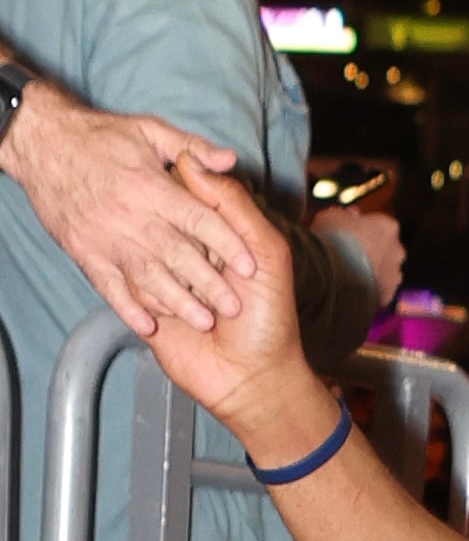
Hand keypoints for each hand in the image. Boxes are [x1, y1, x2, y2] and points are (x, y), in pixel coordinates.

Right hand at [1, 83, 252, 338]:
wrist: (36, 140)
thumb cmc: (97, 135)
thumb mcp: (147, 129)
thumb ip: (190, 146)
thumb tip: (229, 160)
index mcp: (151, 185)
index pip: (198, 218)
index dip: (226, 241)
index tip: (249, 264)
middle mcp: (130, 215)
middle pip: (177, 253)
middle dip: (207, 281)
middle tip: (234, 306)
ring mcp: (106, 237)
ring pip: (147, 276)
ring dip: (177, 301)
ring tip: (204, 321)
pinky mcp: (85, 253)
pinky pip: (109, 288)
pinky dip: (128, 309)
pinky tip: (149, 325)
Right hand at [145, 160, 331, 468]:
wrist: (255, 380)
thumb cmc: (268, 317)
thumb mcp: (265, 252)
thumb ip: (233, 204)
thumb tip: (193, 160)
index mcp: (214, 232)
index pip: (185, 195)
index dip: (191, 206)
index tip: (204, 231)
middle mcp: (185, 253)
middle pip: (160, 226)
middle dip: (184, 252)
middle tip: (212, 279)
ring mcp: (164, 282)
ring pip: (142, 259)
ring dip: (173, 284)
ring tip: (208, 308)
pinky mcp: (146, 312)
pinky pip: (127, 294)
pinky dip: (146, 304)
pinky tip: (167, 315)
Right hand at [311, 202, 404, 307]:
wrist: (332, 272)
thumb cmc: (332, 237)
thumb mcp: (333, 215)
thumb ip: (346, 215)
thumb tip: (352, 215)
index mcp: (388, 227)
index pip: (380, 225)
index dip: (365, 229)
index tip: (351, 233)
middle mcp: (398, 250)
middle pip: (386, 250)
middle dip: (373, 251)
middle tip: (352, 255)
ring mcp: (395, 275)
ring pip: (385, 272)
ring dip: (372, 272)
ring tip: (350, 275)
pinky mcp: (388, 296)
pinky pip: (378, 292)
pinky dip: (369, 291)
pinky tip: (353, 290)